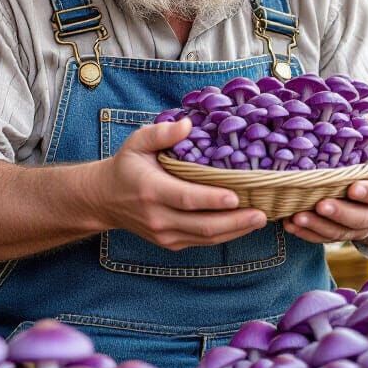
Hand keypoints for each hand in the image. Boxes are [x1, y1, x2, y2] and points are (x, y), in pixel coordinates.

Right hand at [93, 119, 267, 251]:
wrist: (105, 200)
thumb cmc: (126, 166)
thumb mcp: (137, 142)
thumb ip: (161, 132)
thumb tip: (188, 124)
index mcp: (151, 190)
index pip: (186, 199)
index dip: (212, 200)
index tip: (237, 196)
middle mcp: (158, 217)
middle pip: (202, 225)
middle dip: (235, 221)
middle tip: (262, 213)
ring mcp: (164, 234)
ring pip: (205, 238)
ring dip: (235, 231)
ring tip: (259, 219)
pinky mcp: (170, 243)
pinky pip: (201, 242)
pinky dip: (224, 236)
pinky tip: (242, 225)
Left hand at [283, 106, 367, 244]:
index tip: (353, 188)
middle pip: (362, 219)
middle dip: (340, 214)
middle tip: (320, 205)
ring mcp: (362, 227)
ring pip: (342, 232)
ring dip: (319, 227)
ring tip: (297, 218)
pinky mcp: (343, 233)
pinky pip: (327, 238)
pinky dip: (309, 234)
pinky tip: (291, 225)